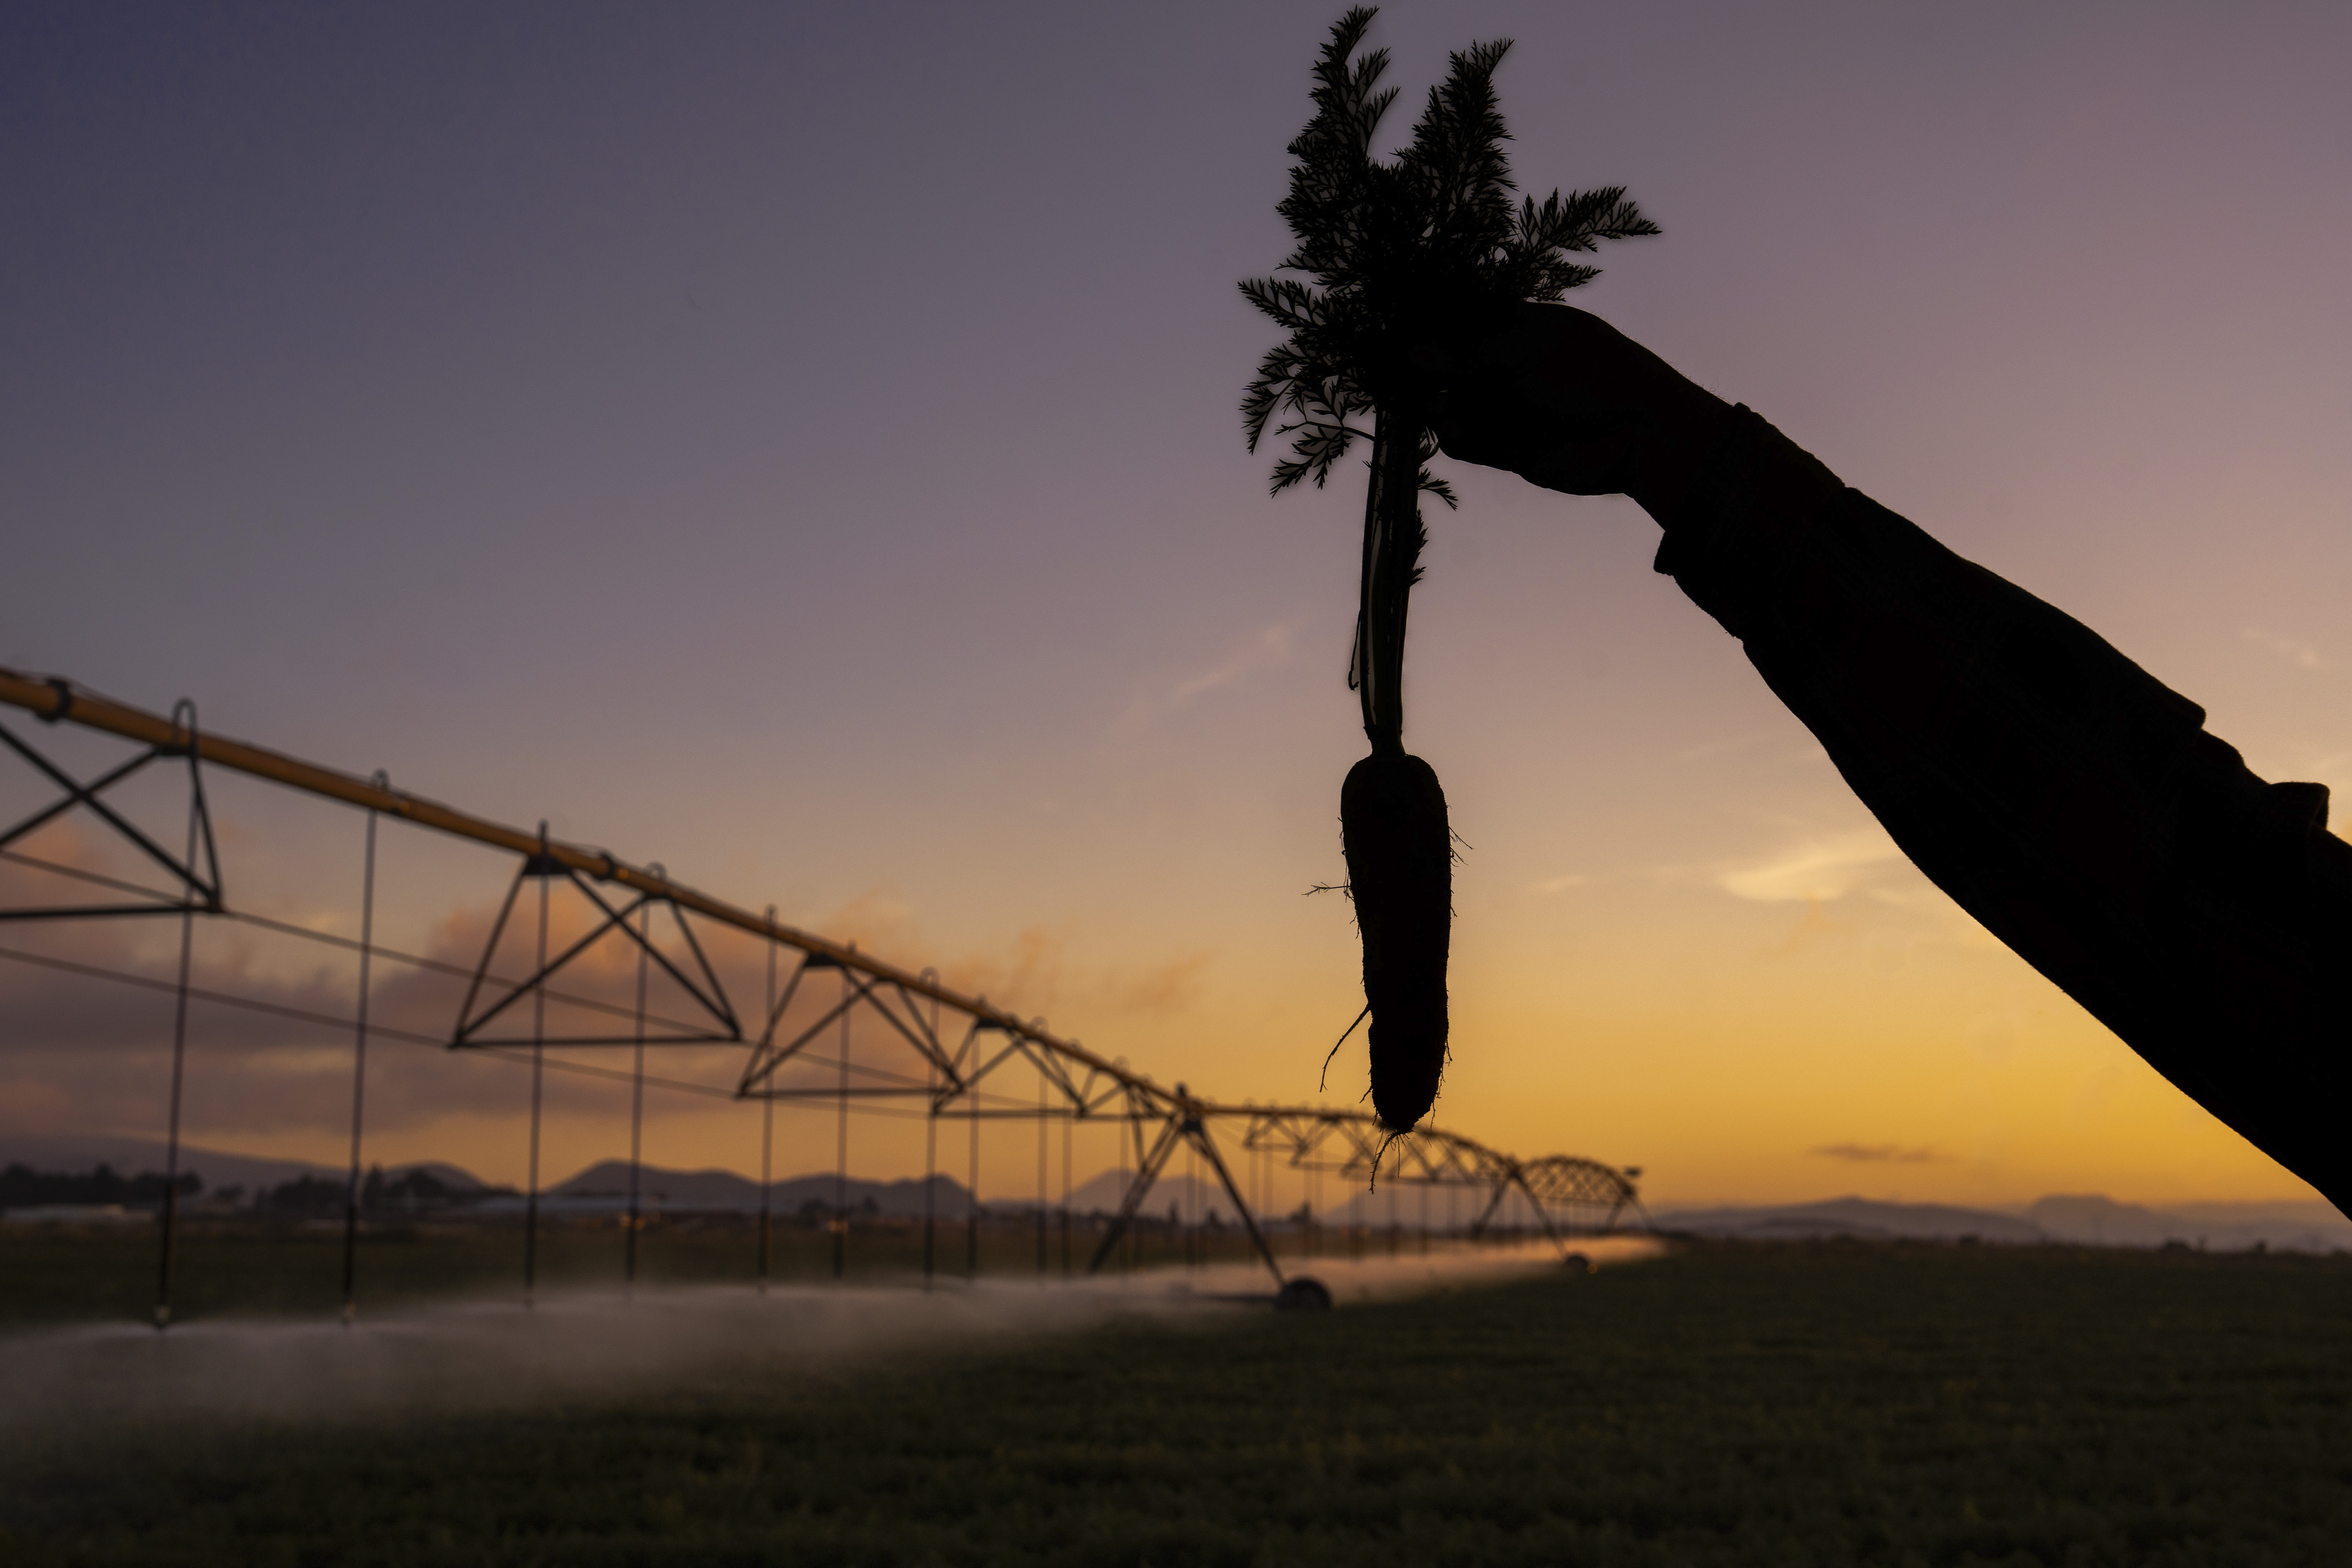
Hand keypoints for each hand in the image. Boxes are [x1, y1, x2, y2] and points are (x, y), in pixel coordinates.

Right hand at [1422, 303, 1732, 524]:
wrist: (1639, 435)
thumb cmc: (1591, 374)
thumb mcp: (1527, 352)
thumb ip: (1469, 355)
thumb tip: (1410, 352)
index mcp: (1518, 326)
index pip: (1462, 318)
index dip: (1431, 324)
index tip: (1400, 328)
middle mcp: (1507, 366)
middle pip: (1448, 364)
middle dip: (1423, 368)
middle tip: (1401, 371)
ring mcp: (1505, 407)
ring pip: (1448, 404)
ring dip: (1436, 404)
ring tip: (1438, 402)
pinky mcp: (1506, 448)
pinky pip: (1464, 440)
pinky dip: (1457, 435)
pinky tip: (1460, 427)